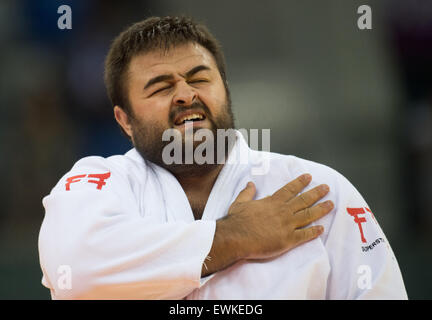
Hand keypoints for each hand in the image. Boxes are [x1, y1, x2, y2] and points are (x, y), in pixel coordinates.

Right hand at [202, 174, 332, 276]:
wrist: (236, 237)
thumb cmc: (237, 221)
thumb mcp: (240, 202)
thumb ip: (247, 193)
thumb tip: (250, 184)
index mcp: (272, 202)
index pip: (290, 189)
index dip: (300, 182)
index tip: (309, 177)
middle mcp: (283, 211)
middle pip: (303, 200)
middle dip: (316, 193)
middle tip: (326, 187)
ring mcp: (287, 225)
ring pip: (308, 215)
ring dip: (320, 209)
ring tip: (331, 204)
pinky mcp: (288, 240)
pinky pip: (304, 235)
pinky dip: (314, 232)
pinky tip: (322, 229)